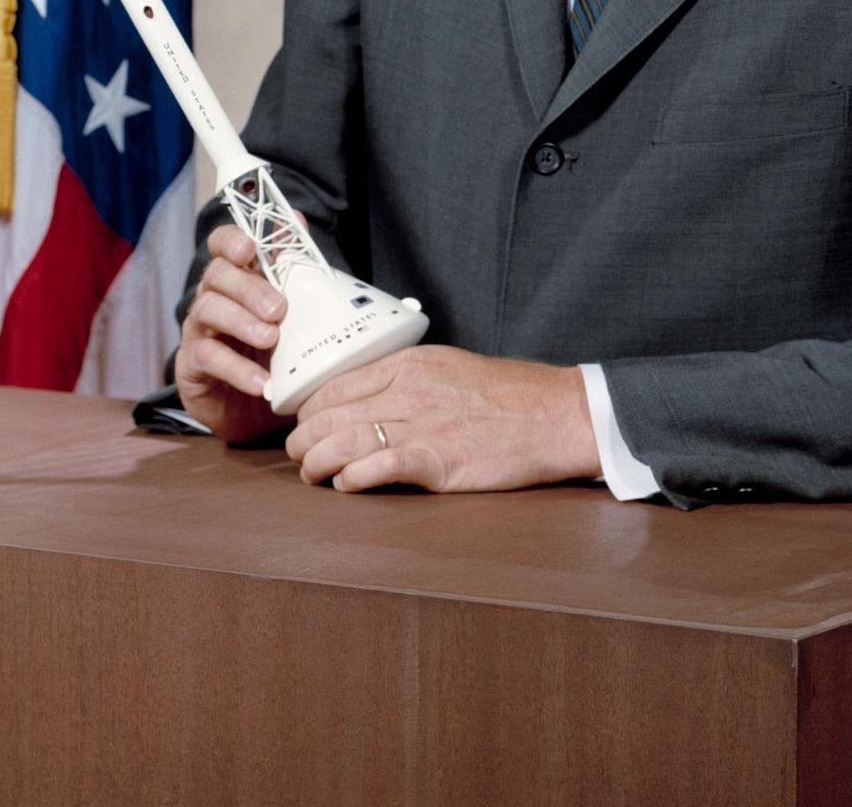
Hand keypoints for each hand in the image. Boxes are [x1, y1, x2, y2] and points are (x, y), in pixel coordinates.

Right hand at [173, 223, 287, 445]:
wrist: (255, 410)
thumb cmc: (272, 351)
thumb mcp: (290, 311)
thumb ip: (290, 268)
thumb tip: (298, 221)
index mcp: (236, 278)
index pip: (222, 245)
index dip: (232, 240)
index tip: (250, 249)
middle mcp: (212, 297)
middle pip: (217, 275)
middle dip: (249, 287)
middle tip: (278, 308)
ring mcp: (198, 330)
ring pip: (208, 309)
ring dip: (242, 322)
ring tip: (271, 338)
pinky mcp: (191, 365)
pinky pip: (207, 358)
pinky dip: (236, 368)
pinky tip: (261, 381)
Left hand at [285, 346, 600, 492]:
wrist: (552, 415)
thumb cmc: (505, 394)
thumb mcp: (448, 367)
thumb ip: (406, 380)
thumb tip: (367, 400)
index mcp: (408, 364)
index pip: (335, 384)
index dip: (308, 410)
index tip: (301, 424)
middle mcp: (407, 391)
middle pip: (330, 415)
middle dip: (303, 440)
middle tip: (299, 455)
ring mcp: (421, 426)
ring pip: (342, 443)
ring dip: (316, 464)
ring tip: (312, 476)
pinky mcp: (437, 462)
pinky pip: (377, 468)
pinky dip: (352, 480)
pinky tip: (347, 486)